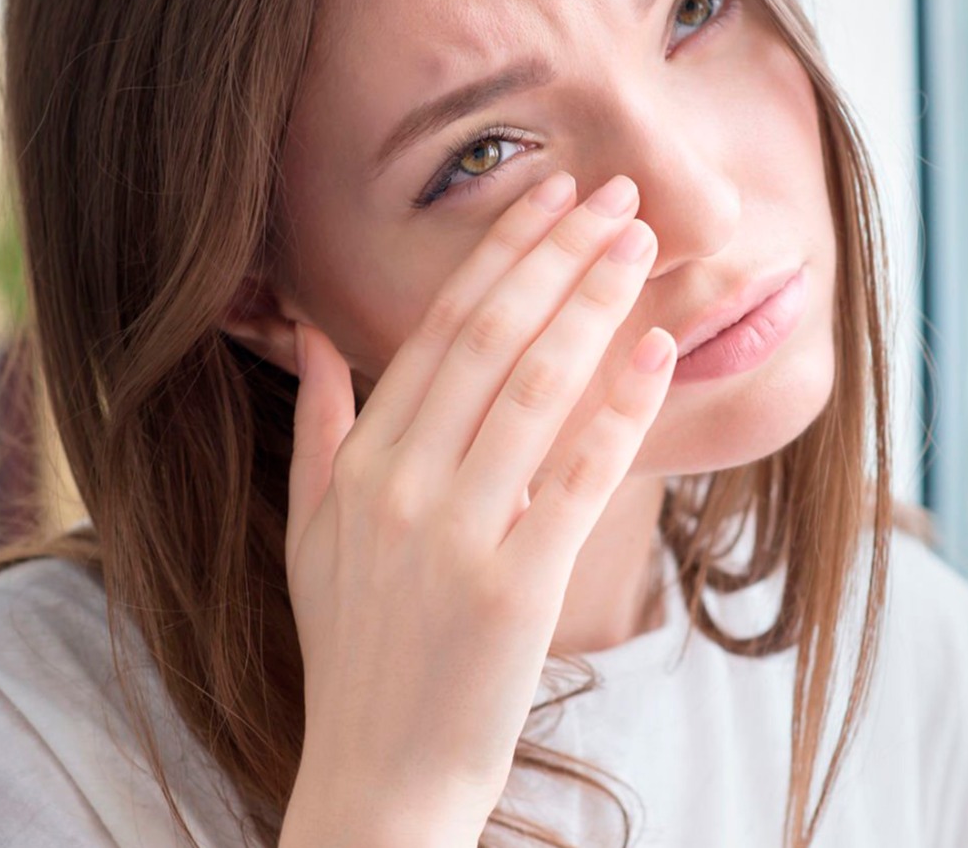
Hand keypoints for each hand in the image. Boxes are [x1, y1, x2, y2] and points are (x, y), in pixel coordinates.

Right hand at [284, 171, 674, 835]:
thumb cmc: (351, 649)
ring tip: (639, 243)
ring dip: (592, 305)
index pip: (435, 330)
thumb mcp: (309, 531)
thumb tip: (313, 335)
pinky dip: (618, 408)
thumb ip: (315, 425)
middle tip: (612, 192)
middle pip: (489, 340)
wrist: (377, 776)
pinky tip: (659, 350)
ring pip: (532, 390)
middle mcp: (400, 485)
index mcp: (358, 464)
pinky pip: (576, 480)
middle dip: (555, 254)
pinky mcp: (514, 590)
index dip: (498, 255)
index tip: (546, 196)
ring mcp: (456, 537)